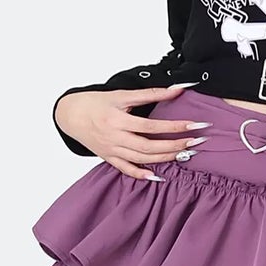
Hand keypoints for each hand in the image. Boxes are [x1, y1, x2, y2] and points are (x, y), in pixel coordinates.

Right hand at [55, 83, 204, 179]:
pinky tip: (158, 176)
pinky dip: (142, 174)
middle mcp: (115, 137)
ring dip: (165, 158)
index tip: (196, 125)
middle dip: (175, 146)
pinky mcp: (109, 158)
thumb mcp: (121, 94)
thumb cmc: (95, 102)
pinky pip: (126, 169)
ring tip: (185, 154)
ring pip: (141, 159)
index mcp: (118, 119)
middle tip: (196, 143)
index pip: (152, 126)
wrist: (69, 115)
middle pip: (150, 146)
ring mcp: (112, 150)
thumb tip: (177, 89)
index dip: (175, 127)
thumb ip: (150, 93)